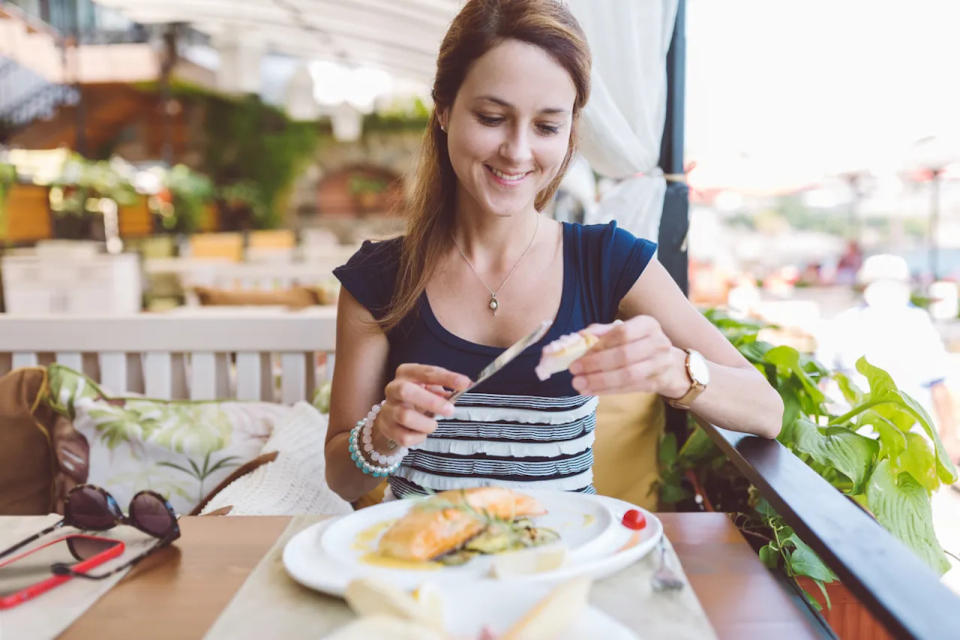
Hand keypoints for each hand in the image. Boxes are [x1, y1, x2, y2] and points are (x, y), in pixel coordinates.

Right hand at [374, 364, 471, 449]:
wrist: (392, 416)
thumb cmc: (416, 398)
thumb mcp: (430, 389)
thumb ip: (445, 388)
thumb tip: (466, 386)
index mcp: (406, 373)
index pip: (427, 372)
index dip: (446, 377)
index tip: (464, 383)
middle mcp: (393, 389)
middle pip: (406, 391)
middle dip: (431, 401)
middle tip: (449, 410)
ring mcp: (387, 409)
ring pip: (405, 416)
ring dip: (425, 423)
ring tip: (433, 424)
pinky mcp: (386, 428)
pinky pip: (404, 436)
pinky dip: (418, 437)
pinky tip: (421, 433)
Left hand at [567, 316, 688, 396]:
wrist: (672, 365)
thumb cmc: (641, 345)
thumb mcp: (626, 332)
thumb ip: (603, 332)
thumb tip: (580, 336)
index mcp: (648, 324)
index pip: (622, 333)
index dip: (599, 344)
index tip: (579, 354)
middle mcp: (659, 342)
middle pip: (624, 355)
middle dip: (595, 364)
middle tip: (574, 370)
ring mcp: (661, 364)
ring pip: (627, 375)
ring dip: (600, 381)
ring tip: (579, 384)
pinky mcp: (658, 383)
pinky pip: (629, 388)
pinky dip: (607, 390)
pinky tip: (590, 391)